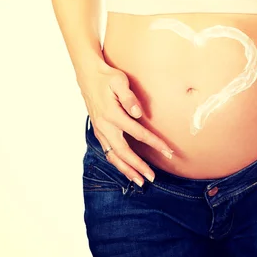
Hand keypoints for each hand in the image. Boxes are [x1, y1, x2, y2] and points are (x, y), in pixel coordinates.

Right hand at [78, 61, 173, 185]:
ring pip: (113, 156)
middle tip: (152, 178)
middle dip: (139, 166)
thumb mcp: (119, 81)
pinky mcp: (98, 131)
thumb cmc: (107, 77)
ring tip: (139, 181)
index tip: (168, 151)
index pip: (138, 133)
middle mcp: (105, 126)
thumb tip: (138, 113)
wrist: (87, 75)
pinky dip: (118, 163)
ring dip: (127, 170)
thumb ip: (128, 97)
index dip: (155, 143)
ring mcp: (100, 131)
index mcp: (112, 115)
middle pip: (124, 152)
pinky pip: (108, 152)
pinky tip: (126, 169)